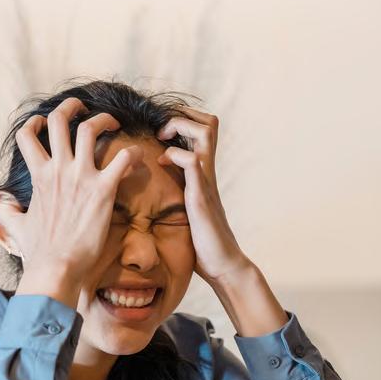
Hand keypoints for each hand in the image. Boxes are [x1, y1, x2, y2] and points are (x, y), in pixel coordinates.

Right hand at [5, 97, 142, 298]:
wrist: (56, 267)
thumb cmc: (38, 251)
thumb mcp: (17, 228)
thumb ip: (8, 213)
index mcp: (39, 175)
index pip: (28, 134)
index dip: (36, 122)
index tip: (45, 123)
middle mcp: (58, 169)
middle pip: (60, 119)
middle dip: (72, 106)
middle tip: (83, 108)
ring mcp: (81, 177)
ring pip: (90, 127)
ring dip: (103, 119)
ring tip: (114, 123)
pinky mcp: (104, 189)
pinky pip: (123, 157)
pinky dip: (132, 153)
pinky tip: (137, 158)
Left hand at [157, 107, 251, 285]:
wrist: (221, 263)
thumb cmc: (203, 240)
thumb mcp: (187, 207)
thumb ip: (179, 191)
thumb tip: (159, 186)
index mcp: (203, 172)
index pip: (204, 129)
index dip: (184, 119)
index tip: (162, 131)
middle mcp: (208, 171)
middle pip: (209, 123)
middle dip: (182, 116)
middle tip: (162, 130)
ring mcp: (206, 181)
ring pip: (204, 134)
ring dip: (180, 127)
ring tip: (162, 138)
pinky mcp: (200, 196)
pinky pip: (192, 163)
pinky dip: (175, 156)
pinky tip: (162, 164)